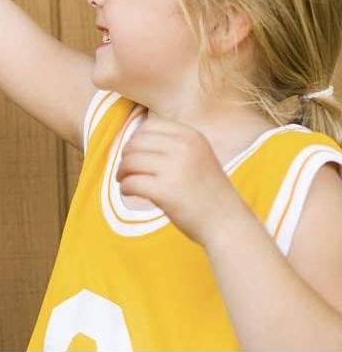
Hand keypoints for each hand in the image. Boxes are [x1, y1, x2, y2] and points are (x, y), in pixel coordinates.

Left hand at [116, 113, 248, 246]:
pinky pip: (131, 183)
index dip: (135, 141)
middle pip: (135, 143)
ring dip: (122, 172)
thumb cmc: (207, 192)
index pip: (148, 127)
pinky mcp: (166, 191)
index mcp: (191, 136)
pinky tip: (129, 192)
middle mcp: (184, 147)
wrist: (228, 223)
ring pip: (130, 162)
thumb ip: (171, 145)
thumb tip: (130, 141)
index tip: (134, 154)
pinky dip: (125, 188)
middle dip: (126, 157)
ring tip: (125, 181)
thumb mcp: (197, 156)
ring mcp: (175, 168)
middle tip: (126, 171)